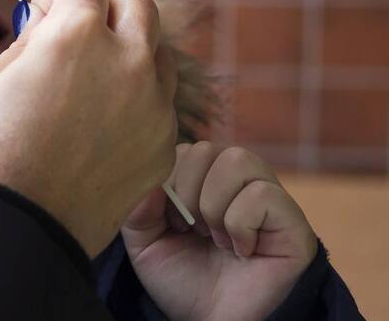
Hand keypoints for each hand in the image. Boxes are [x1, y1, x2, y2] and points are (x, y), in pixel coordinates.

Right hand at [0, 0, 178, 255]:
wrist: (18, 222)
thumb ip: (31, 41)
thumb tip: (49, 28)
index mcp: (77, 34)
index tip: (43, 18)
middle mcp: (126, 60)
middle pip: (138, 5)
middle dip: (107, 15)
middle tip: (78, 44)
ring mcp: (153, 103)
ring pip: (160, 53)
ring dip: (131, 56)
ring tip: (95, 86)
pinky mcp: (164, 142)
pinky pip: (160, 104)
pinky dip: (138, 105)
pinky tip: (102, 129)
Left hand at [122, 142, 317, 320]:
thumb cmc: (183, 281)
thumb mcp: (144, 242)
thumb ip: (137, 207)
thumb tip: (150, 178)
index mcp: (205, 178)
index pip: (182, 149)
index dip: (169, 183)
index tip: (172, 223)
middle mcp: (240, 181)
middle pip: (207, 148)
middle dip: (188, 193)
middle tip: (194, 231)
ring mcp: (270, 198)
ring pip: (238, 160)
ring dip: (214, 205)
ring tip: (217, 240)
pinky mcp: (293, 221)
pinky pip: (262, 194)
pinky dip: (240, 225)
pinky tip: (243, 251)